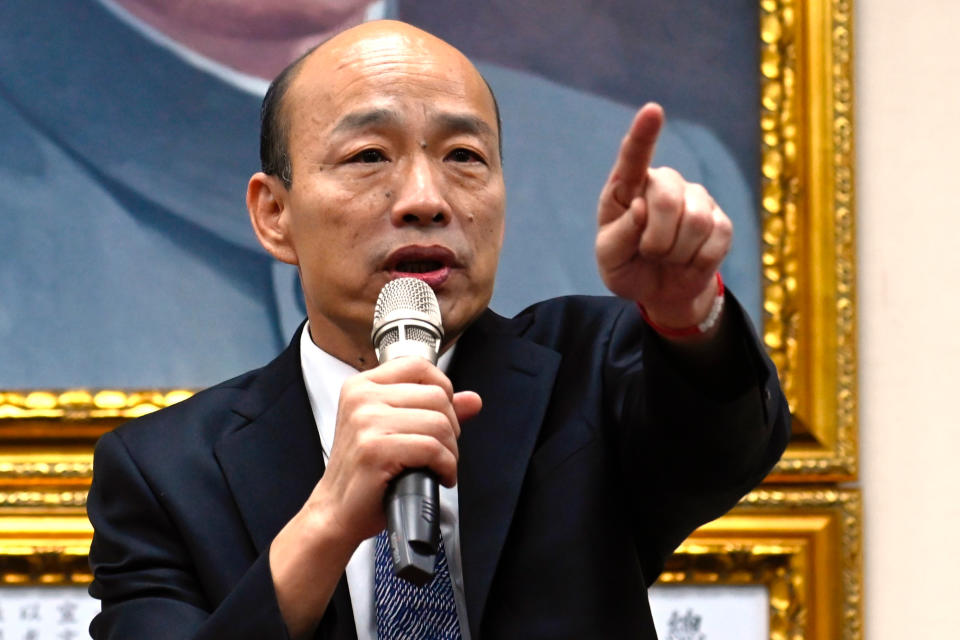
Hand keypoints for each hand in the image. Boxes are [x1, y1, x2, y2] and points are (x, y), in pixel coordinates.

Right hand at [308, 356, 481, 546]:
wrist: (336, 510)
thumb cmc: (364, 472)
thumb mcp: (395, 430)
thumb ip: (433, 410)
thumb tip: (473, 400)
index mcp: (362, 386)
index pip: (419, 366)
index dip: (443, 390)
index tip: (442, 415)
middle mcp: (361, 398)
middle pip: (436, 396)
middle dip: (451, 428)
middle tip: (441, 450)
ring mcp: (365, 422)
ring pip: (439, 424)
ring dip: (450, 452)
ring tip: (439, 465)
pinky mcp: (375, 449)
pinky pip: (432, 449)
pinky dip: (445, 467)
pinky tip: (438, 476)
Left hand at [596, 103, 731, 331]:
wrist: (661, 291)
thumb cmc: (628, 267)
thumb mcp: (610, 258)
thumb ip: (619, 235)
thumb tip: (642, 208)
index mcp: (627, 187)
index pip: (633, 156)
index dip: (644, 134)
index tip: (652, 110)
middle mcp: (663, 184)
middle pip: (668, 197)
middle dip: (656, 238)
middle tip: (649, 254)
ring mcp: (696, 199)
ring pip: (695, 220)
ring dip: (676, 252)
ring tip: (668, 258)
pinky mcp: (721, 221)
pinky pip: (715, 240)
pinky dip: (697, 262)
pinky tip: (689, 261)